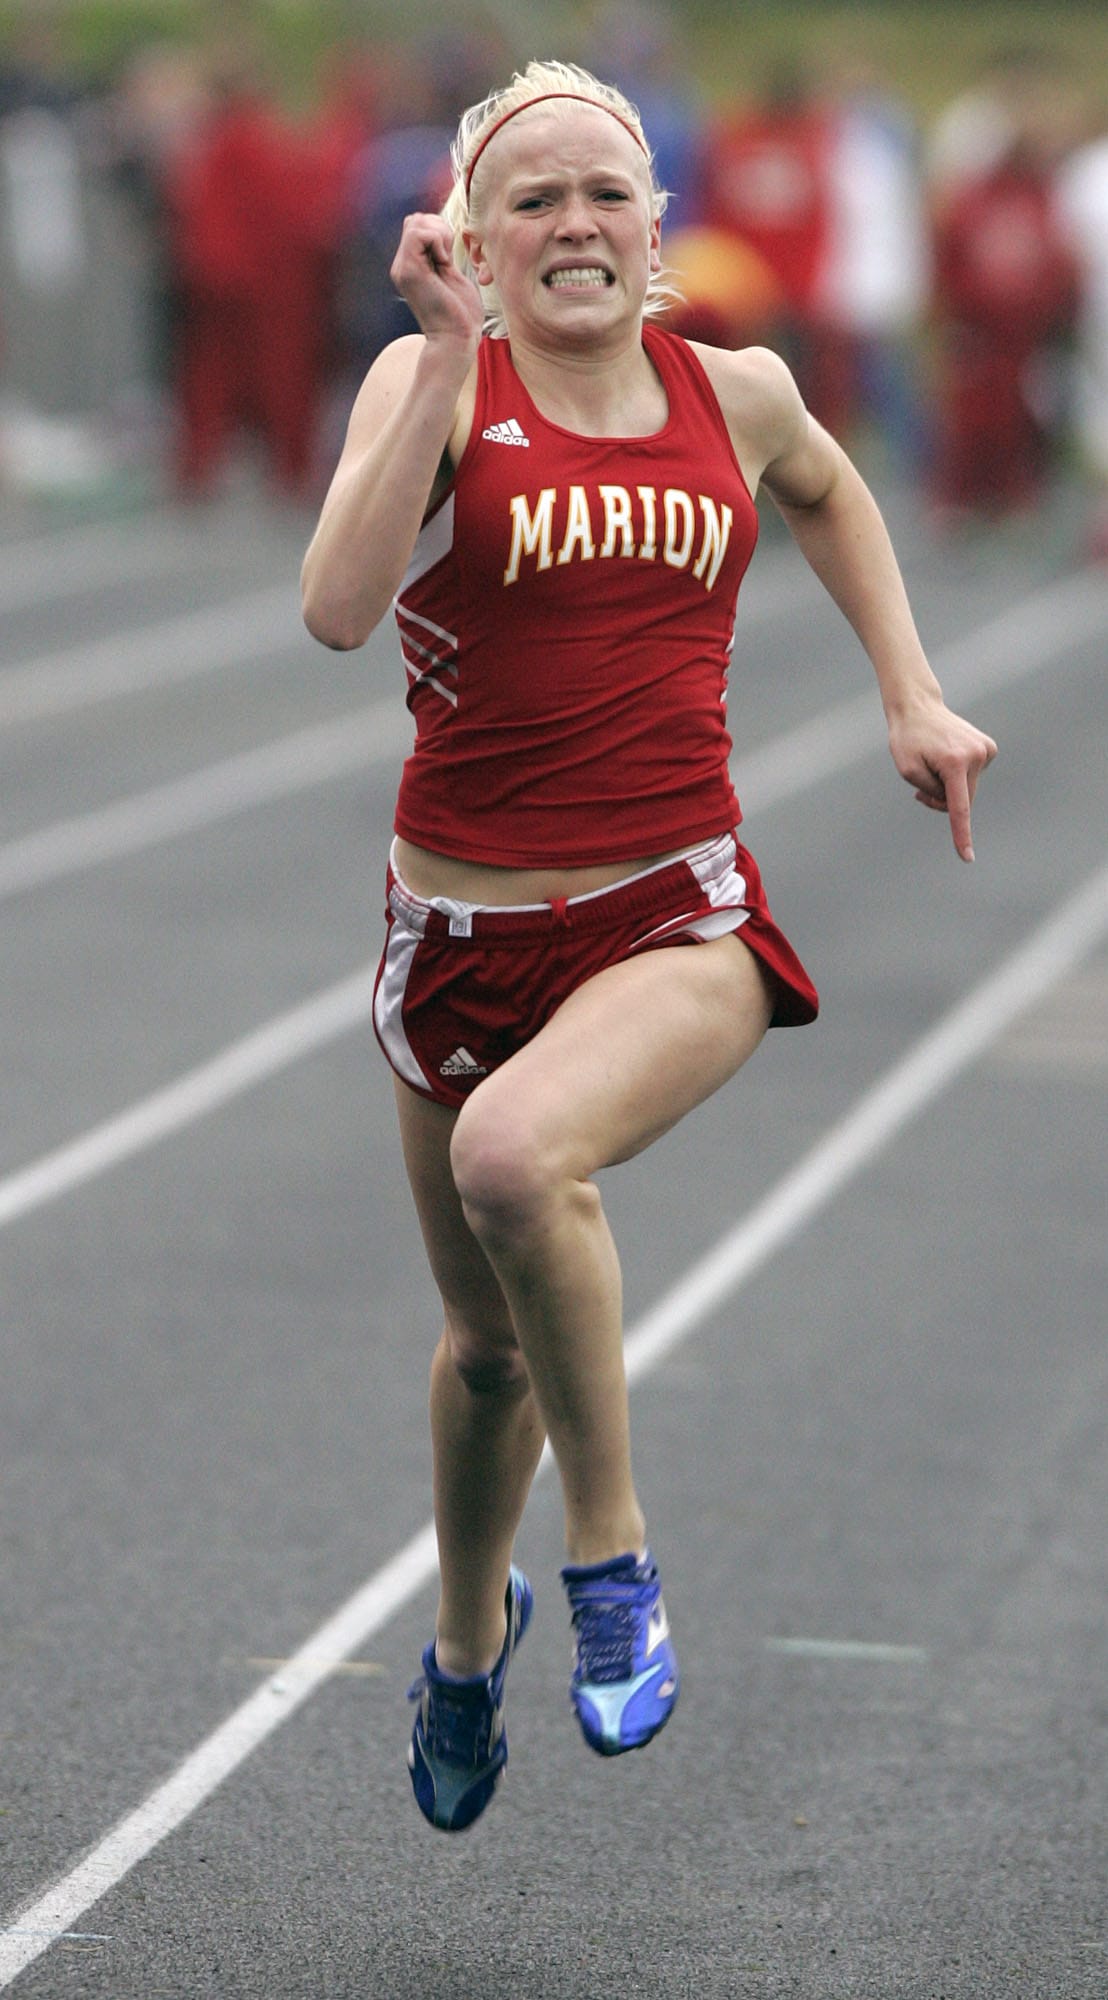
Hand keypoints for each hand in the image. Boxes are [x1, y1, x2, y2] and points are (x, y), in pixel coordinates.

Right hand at [390, 212, 483, 347]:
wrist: (456, 339)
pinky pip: (419, 234)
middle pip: (414, 220)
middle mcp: (402, 266)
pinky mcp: (409, 271)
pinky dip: (437, 241)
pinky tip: (444, 262)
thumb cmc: (461, 314)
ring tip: (446, 260)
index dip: (438, 230)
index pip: (417, 225)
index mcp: (411, 266)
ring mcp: (403, 268)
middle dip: (438, 228)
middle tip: (449, 257)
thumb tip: (442, 230)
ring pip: (415, 222)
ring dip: (439, 235)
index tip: (450, 256)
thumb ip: (442, 255)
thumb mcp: (451, 275)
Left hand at [888, 699, 997, 862]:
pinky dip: (959, 776)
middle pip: (961, 801)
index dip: (961, 835)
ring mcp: (986, 751)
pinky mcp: (989, 749)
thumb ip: (929, 791)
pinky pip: (971, 777)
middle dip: (941, 801)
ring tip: (934, 764)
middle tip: (919, 792)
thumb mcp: (907, 770)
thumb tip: (954, 800)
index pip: (959, 808)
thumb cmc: (907, 739)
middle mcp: (976, 756)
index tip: (967, 857)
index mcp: (954, 763)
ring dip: (949, 787)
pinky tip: (948, 756)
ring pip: (967, 790)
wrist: (919, 707)